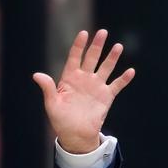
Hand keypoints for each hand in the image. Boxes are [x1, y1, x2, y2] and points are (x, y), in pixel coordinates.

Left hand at [33, 30, 134, 153]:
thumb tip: (36, 75)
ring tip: (118, 47)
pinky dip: (124, 79)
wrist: (75, 135)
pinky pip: (117, 85)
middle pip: (92, 58)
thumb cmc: (61, 120)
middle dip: (97, 45)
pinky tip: (130, 71)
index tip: (84, 33)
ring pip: (106, 68)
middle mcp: (84, 79)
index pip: (74, 58)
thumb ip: (47, 88)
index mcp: (69, 79)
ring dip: (112, 58)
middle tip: (103, 32)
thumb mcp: (52, 104)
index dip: (79, 46)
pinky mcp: (106, 96)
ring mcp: (96, 87)